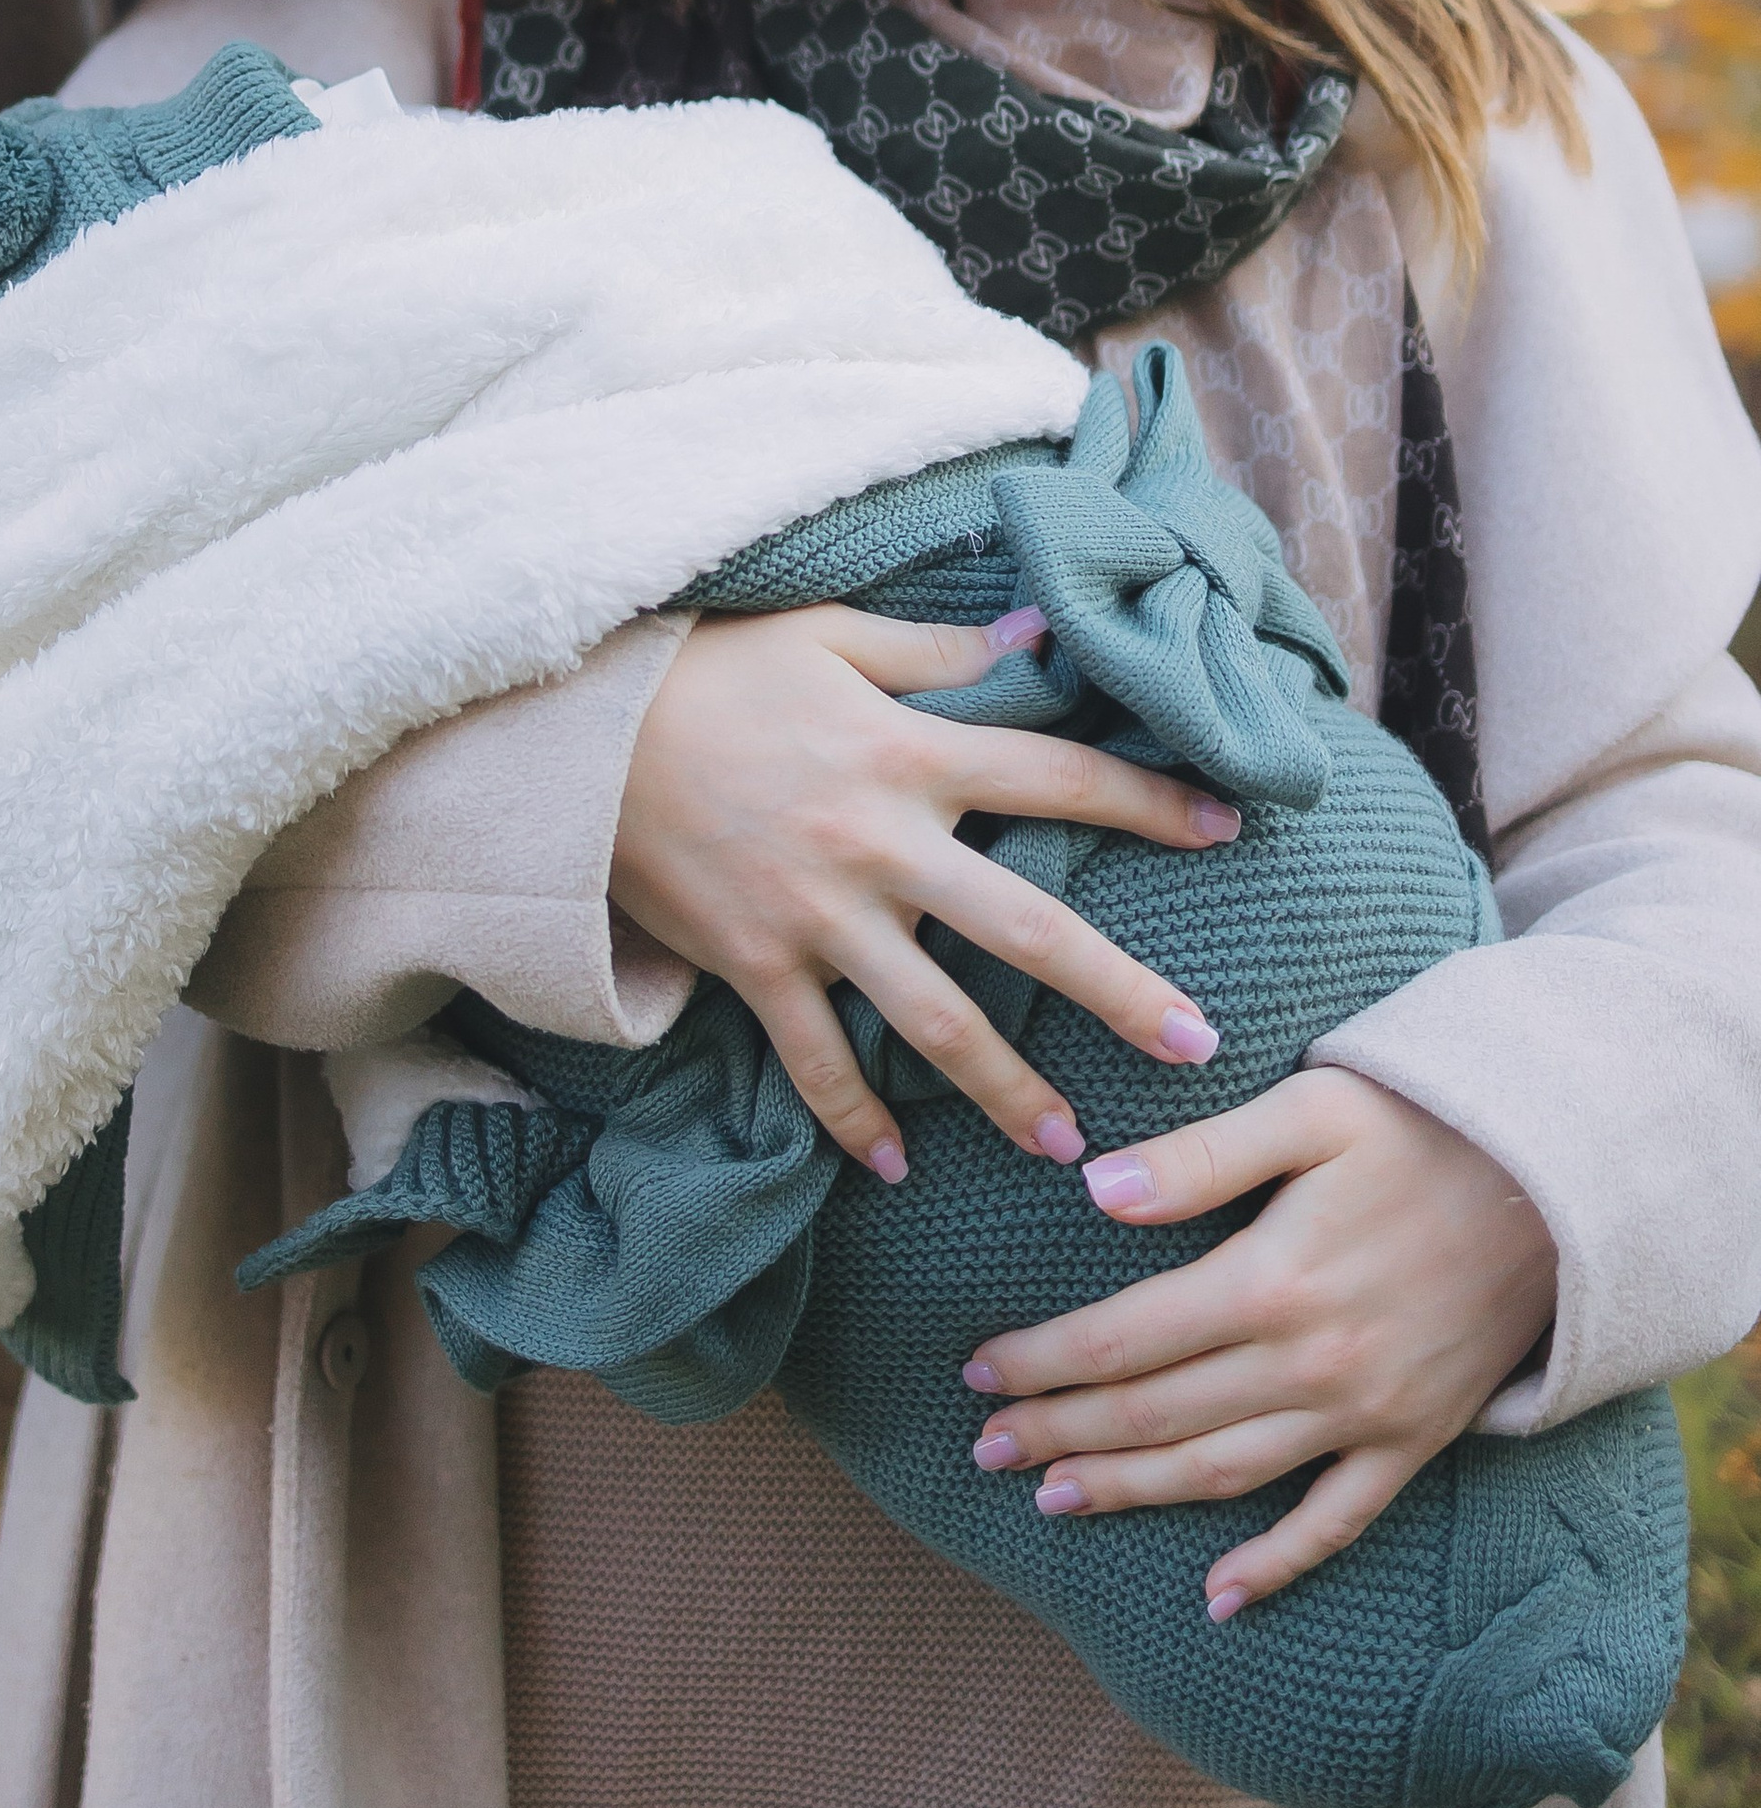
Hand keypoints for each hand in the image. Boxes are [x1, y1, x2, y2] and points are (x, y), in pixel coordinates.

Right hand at [612, 606, 1242, 1177]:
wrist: (577, 732)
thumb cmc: (711, 670)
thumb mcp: (830, 636)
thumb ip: (940, 649)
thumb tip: (1040, 636)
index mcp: (909, 752)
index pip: (1056, 777)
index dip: (1148, 802)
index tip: (1229, 828)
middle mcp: (878, 842)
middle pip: (1026, 930)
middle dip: (1119, 993)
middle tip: (1196, 1047)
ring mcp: (816, 915)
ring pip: (933, 1022)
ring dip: (1008, 1091)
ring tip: (1069, 1148)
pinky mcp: (754, 966)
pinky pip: (815, 1062)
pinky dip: (852, 1123)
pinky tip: (895, 1171)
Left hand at [963, 1064, 1558, 1612]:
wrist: (1557, 1182)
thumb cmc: (1418, 1127)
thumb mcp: (1307, 1111)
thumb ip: (1197, 1158)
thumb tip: (1092, 1188)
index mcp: (1269, 1281)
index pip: (1123, 1338)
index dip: (1043, 1360)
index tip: (977, 1370)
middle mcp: (1309, 1365)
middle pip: (1155, 1416)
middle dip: (1060, 1432)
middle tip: (984, 1447)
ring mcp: (1364, 1414)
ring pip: (1221, 1474)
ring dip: (1130, 1493)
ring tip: (1054, 1500)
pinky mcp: (1414, 1440)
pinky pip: (1335, 1523)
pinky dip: (1276, 1565)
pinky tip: (1219, 1598)